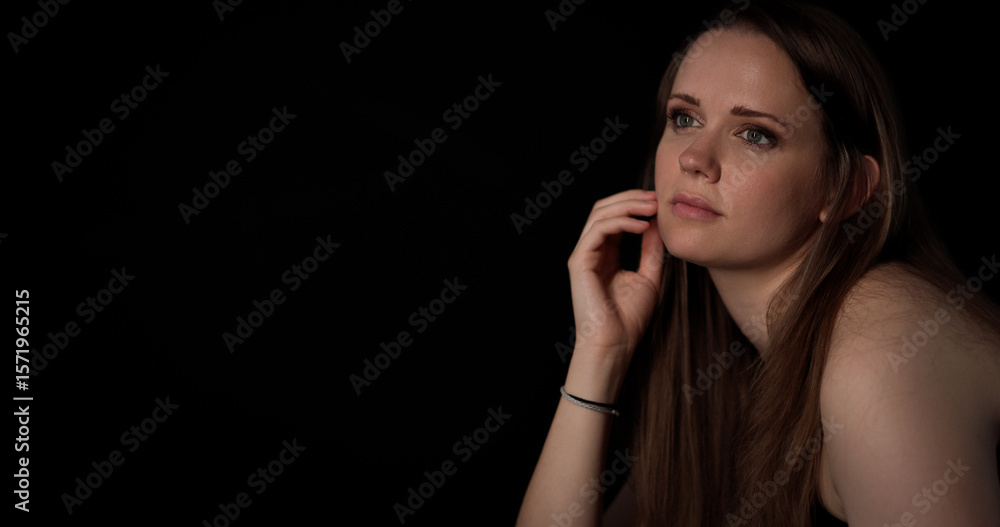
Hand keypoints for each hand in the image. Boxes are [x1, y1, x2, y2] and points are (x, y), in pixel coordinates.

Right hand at [566, 189, 664, 367]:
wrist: (615, 343)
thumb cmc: (629, 318)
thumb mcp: (649, 276)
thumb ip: (651, 250)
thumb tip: (658, 224)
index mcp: (605, 254)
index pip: (615, 217)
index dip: (635, 205)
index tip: (660, 202)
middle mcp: (591, 250)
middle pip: (604, 209)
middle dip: (631, 198)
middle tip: (656, 197)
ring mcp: (583, 255)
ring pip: (599, 213)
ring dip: (627, 205)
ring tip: (652, 206)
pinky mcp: (580, 261)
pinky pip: (598, 230)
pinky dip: (621, 222)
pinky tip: (641, 225)